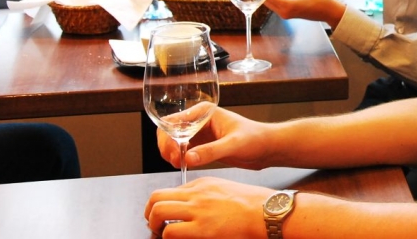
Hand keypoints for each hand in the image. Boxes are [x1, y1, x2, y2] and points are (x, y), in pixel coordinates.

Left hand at [145, 177, 269, 238]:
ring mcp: (198, 211)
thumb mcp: (225, 189)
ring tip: (162, 234)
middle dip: (150, 213)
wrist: (266, 212)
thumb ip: (205, 194)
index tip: (163, 216)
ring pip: (158, 212)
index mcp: (202, 184)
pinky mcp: (202, 230)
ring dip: (155, 226)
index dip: (161, 205)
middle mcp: (196, 194)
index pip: (170, 191)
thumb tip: (189, 207)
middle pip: (156, 198)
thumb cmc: (252, 204)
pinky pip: (171, 231)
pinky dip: (168, 237)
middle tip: (155, 224)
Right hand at [157, 107, 271, 170]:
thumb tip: (187, 158)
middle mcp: (198, 120)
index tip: (174, 153)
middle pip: (169, 131)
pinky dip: (179, 158)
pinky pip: (182, 151)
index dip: (168, 137)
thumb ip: (211, 151)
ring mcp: (199, 133)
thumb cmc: (255, 139)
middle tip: (175, 161)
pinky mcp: (202, 146)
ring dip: (171, 153)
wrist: (267, 148)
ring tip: (179, 164)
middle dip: (167, 146)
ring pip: (173, 142)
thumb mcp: (233, 145)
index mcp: (204, 112)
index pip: (174, 121)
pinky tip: (183, 166)